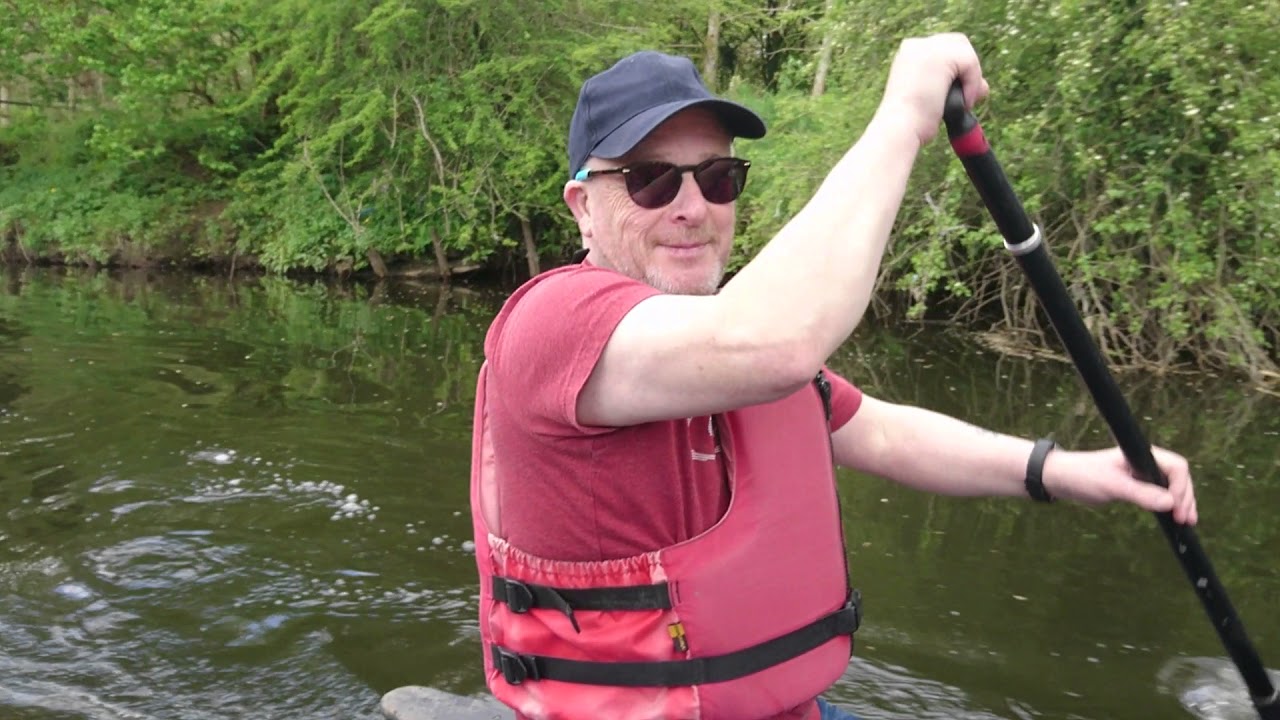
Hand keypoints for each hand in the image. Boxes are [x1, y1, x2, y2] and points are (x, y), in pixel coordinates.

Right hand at [874, 32, 989, 146]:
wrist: (899, 128)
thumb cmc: (911, 122)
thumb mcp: (931, 98)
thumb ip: (951, 86)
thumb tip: (983, 86)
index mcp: (908, 54)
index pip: (944, 48)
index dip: (956, 69)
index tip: (958, 92)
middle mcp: (915, 45)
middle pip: (958, 43)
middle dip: (968, 68)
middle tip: (968, 97)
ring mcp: (927, 48)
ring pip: (966, 52)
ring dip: (971, 78)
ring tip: (964, 102)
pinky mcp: (941, 56)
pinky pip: (970, 63)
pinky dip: (972, 84)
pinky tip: (963, 102)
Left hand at [1041, 445, 1198, 524]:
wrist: (1060, 479)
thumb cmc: (1082, 476)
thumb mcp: (1112, 486)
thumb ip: (1140, 494)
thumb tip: (1170, 503)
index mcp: (1141, 454)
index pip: (1176, 466)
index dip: (1181, 487)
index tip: (1176, 508)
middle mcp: (1144, 461)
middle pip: (1178, 477)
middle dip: (1185, 497)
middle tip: (1186, 519)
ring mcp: (1141, 473)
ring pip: (1171, 486)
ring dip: (1181, 502)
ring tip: (1187, 522)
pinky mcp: (1136, 485)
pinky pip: (1159, 494)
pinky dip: (1168, 505)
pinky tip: (1174, 518)